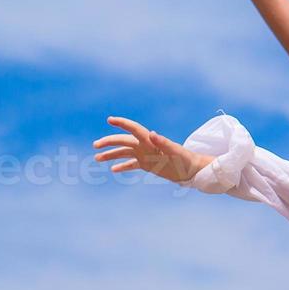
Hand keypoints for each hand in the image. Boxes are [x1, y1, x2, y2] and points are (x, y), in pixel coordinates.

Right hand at [94, 117, 213, 183]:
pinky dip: (122, 166)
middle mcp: (146, 146)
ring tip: (97, 158)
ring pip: (125, 153)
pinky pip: (132, 164)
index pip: (134, 129)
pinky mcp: (148, 165)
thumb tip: (151, 133)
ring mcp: (146, 155)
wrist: (193, 170)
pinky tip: (113, 169)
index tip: (110, 119)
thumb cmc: (186, 159)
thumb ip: (163, 142)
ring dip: (111, 154)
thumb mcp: (174, 151)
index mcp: (151, 140)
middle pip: (124, 141)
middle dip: (110, 142)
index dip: (122, 123)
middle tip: (96, 145)